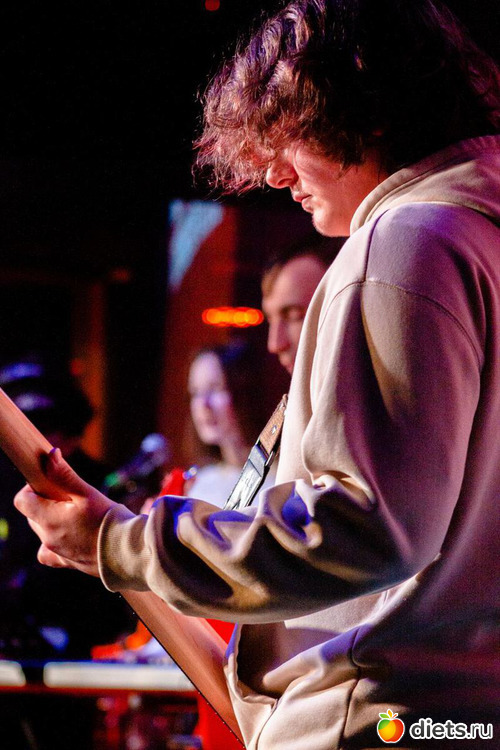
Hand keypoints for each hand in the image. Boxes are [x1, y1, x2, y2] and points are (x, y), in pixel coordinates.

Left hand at [14, 447, 117, 575]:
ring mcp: (57, 552)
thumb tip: (50, 455)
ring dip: (50, 521)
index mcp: (49, 519)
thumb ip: (64, 475)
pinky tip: (67, 537)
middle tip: (68, 497)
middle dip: (44, 503)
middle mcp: (48, 538)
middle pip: (33, 515)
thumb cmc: (109, 519)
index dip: (31, 489)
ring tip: (74, 515)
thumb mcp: (87, 493)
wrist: (128, 550)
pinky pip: (50, 553)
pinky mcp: (67, 562)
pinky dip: (53, 544)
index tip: (49, 484)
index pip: (22, 501)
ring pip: (42, 532)